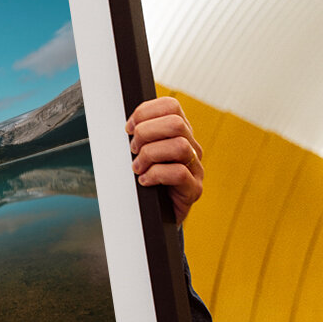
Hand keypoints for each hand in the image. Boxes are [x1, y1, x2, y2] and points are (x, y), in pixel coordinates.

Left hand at [126, 96, 203, 223]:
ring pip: (179, 146)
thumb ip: (139, 136)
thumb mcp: (140, 153)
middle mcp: (191, 147)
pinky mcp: (194, 189)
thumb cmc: (146, 180)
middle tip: (133, 150)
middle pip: (176, 123)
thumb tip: (126, 125)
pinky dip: (155, 175)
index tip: (128, 128)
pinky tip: (145, 181)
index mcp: (179, 133)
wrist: (155, 215)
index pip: (170, 106)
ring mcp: (196, 168)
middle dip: (146, 133)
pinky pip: (179, 173)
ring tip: (138, 168)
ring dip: (150, 155)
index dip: (145, 112)